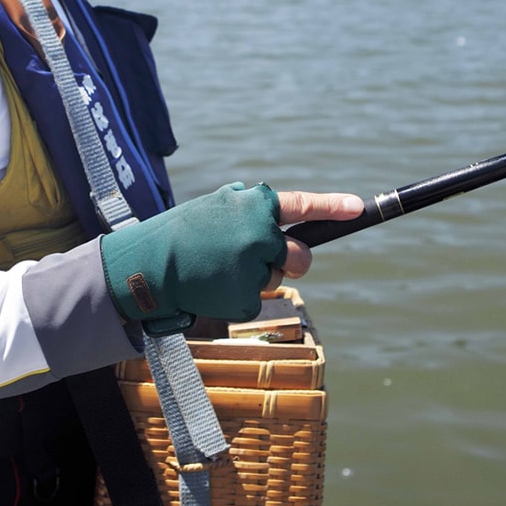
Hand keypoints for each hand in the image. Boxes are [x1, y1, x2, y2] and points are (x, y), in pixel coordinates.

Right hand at [100, 183, 363, 327]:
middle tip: (257, 258)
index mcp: (254, 205)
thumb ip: (250, 213)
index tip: (358, 208)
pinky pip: (254, 301)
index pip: (302, 205)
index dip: (333, 207)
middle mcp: (260, 233)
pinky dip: (235, 298)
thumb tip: (278, 225)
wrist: (147, 266)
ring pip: (274, 278)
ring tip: (217, 268)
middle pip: (300, 256)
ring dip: (253, 277)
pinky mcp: (246, 296)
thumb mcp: (216, 208)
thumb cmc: (181, 234)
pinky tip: (212, 287)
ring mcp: (255, 266)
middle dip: (289, 261)